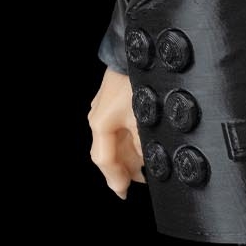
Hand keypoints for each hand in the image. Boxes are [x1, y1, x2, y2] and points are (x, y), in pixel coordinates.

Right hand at [88, 67, 144, 198]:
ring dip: (127, 155)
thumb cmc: (136, 81)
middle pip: (108, 153)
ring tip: (144, 166)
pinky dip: (129, 140)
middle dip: (123, 169)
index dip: (116, 180)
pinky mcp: (113, 101)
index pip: (105, 161)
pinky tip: (142, 144)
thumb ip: (143, 142)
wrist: (134, 51)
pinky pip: (118, 128)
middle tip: (139, 182)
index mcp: (101, 124)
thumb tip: (147, 159)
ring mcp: (104, 109)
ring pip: (114, 141)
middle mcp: (98, 118)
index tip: (124, 193)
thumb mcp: (142, 117)